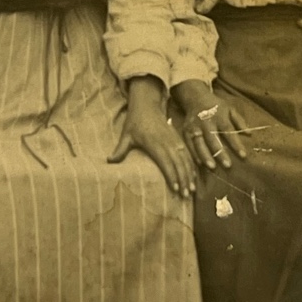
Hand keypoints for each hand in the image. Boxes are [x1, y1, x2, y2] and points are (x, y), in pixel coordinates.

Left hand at [108, 76, 194, 198]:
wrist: (147, 105)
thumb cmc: (135, 122)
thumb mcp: (126, 135)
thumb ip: (120, 149)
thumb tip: (109, 161)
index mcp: (155, 143)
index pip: (165, 162)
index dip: (171, 176)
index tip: (174, 189)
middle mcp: (167, 142)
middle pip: (178, 163)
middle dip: (183, 180)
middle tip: (185, 196)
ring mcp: (174, 140)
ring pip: (185, 160)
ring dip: (189, 175)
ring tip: (191, 191)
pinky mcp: (178, 139)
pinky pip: (188, 154)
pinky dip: (191, 166)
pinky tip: (193, 177)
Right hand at [172, 80, 249, 170]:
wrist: (196, 98)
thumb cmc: (216, 106)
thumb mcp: (230, 109)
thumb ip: (239, 121)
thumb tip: (249, 134)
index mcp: (219, 116)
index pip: (228, 131)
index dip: (236, 144)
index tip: (243, 156)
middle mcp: (206, 122)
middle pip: (213, 139)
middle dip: (220, 153)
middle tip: (227, 165)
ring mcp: (194, 127)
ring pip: (199, 143)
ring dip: (205, 155)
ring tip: (212, 167)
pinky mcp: (186, 131)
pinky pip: (189, 144)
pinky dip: (194, 154)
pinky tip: (199, 163)